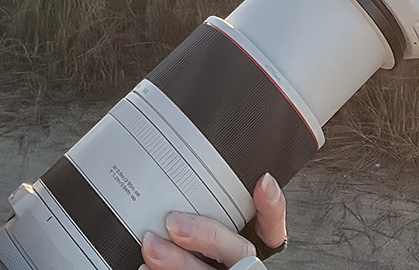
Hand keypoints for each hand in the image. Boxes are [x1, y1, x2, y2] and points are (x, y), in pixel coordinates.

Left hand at [141, 173, 286, 268]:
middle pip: (240, 250)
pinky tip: (147, 268)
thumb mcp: (213, 213)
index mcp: (250, 241)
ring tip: (152, 246)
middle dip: (208, 236)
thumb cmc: (199, 240)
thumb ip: (205, 199)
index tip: (263, 182)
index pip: (272, 225)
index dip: (272, 206)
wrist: (191, 265)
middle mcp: (240, 262)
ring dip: (179, 261)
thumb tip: (176, 160)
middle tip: (174, 223)